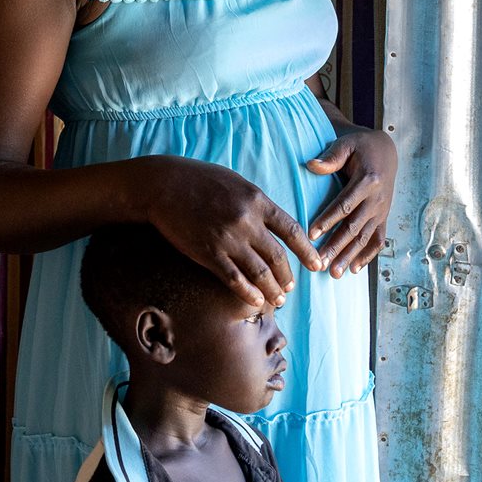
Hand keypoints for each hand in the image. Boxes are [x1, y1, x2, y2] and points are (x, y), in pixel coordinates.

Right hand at [138, 156, 322, 307]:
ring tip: (278, 300)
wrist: (164, 185)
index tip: (316, 264)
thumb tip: (273, 221)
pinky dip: (249, 293)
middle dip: (287, 276)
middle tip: (290, 288)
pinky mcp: (209, 253)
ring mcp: (228, 239)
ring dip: (272, 290)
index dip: (307, 251)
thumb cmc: (200, 180)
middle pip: (277, 256)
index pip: (291, 230)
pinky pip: (235, 279)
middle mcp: (247, 221)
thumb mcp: (236, 182)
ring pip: (260, 272)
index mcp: (257, 201)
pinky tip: (257, 302)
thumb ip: (256, 203)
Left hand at [305, 127, 397, 275]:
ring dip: (349, 256)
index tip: (311, 234)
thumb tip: (311, 165)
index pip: (345, 205)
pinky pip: (378, 240)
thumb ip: (330, 157)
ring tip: (334, 273)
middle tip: (320, 263)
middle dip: (337, 246)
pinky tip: (354, 269)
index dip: (328, 220)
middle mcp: (377, 200)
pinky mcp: (383, 217)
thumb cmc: (361, 148)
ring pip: (364, 238)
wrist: (386, 151)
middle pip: (354, 227)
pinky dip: (367, 256)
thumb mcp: (347, 145)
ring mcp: (382, 211)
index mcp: (368, 181)